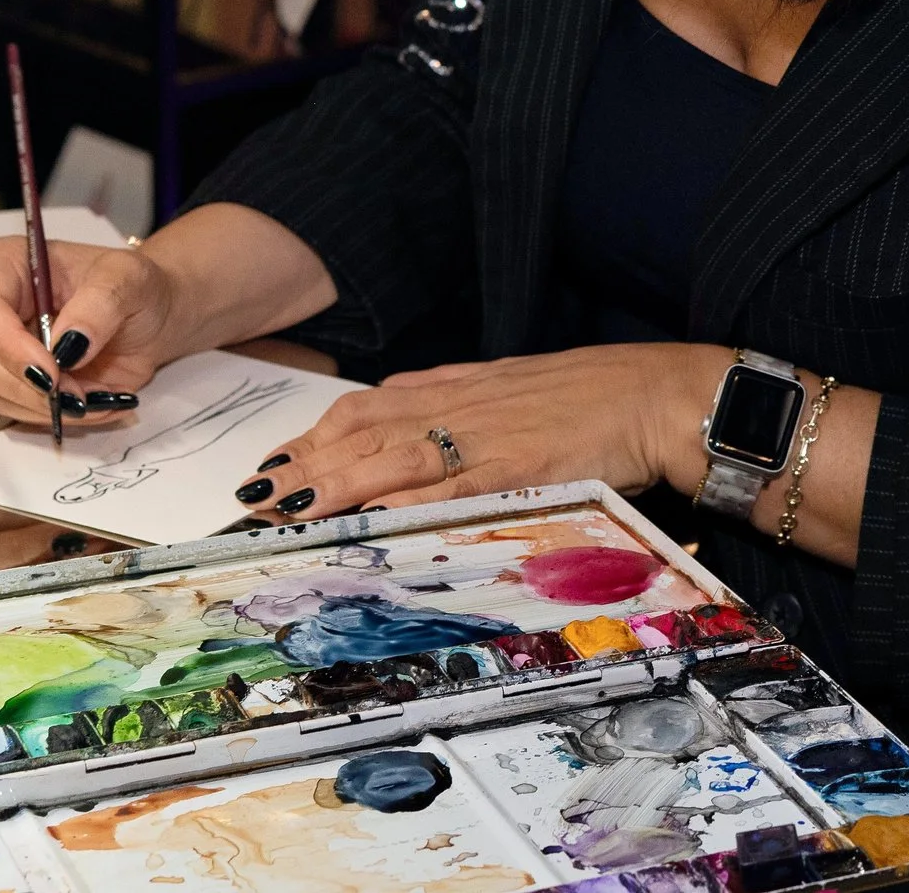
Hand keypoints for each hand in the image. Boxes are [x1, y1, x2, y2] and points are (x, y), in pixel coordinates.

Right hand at [0, 237, 175, 428]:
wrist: (148, 316)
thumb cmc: (133, 286)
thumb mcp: (129, 280)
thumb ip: (100, 305)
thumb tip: (68, 345)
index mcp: (4, 262)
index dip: (9, 346)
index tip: (51, 373)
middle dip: (28, 386)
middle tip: (78, 397)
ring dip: (41, 406)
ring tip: (93, 400)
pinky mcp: (4, 376)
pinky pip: (10, 407)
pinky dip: (49, 415)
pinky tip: (88, 408)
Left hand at [235, 345, 722, 519]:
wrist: (656, 394)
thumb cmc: (594, 394)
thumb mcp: (512, 387)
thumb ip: (458, 399)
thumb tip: (405, 410)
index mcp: (458, 387)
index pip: (367, 408)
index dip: (315, 436)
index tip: (276, 462)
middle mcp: (460, 407)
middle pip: (363, 432)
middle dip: (303, 464)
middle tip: (252, 495)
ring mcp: (484, 438)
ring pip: (390, 458)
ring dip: (331, 484)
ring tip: (284, 508)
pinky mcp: (513, 470)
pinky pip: (447, 490)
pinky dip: (401, 506)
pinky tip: (366, 522)